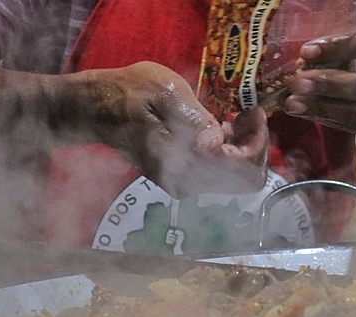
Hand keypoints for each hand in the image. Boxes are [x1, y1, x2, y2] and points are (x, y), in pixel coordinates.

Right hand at [76, 62, 268, 196]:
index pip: (244, 167)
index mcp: (184, 163)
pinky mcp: (181, 182)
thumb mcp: (166, 92)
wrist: (96, 110)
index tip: (254, 112)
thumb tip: (218, 142)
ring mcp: (184, 186)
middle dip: (255, 147)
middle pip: (246, 180)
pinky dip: (229, 154)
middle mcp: (187, 183)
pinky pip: (219, 176)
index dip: (258, 141)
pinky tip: (221, 129)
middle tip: (249, 115)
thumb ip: (195, 118)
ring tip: (235, 118)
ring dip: (243, 149)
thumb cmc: (129, 93)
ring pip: (235, 179)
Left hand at [283, 28, 355, 138]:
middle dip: (326, 84)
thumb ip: (340, 49)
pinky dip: (325, 118)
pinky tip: (303, 112)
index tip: (306, 52)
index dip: (335, 48)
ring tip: (293, 103)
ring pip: (355, 111)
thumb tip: (306, 57)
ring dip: (321, 107)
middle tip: (297, 83)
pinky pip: (351, 126)